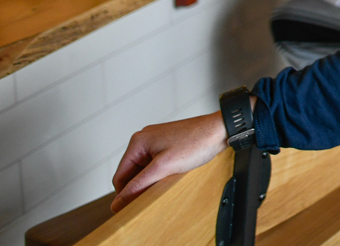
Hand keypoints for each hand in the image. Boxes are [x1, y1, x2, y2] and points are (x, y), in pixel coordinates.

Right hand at [111, 112, 227, 211]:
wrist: (220, 130)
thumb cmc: (196, 142)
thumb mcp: (164, 167)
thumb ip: (140, 184)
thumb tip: (120, 200)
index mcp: (138, 142)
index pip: (120, 176)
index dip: (124, 195)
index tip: (131, 210)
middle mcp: (143, 139)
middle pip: (130, 173)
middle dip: (138, 187)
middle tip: (151, 199)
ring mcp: (155, 141)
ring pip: (143, 170)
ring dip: (149, 181)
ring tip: (163, 187)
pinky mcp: (166, 145)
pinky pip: (154, 164)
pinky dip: (158, 174)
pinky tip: (169, 179)